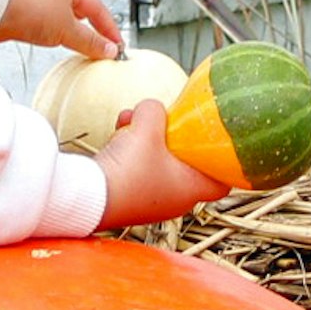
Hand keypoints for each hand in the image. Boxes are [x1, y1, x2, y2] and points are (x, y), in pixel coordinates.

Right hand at [97, 99, 228, 226]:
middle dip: (174, 139)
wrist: (88, 196)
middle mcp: (174, 200)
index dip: (223, 162)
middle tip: (167, 123)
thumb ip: (155, 110)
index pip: (222, 182)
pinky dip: (130, 150)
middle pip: (186, 165)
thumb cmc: (128, 169)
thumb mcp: (147, 127)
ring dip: (146, 139)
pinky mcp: (128, 197)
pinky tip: (118, 132)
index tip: (216, 143)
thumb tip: (152, 108)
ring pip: (158, 163)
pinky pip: (138, 169)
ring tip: (130, 120)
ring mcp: (150, 201)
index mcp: (191, 190)